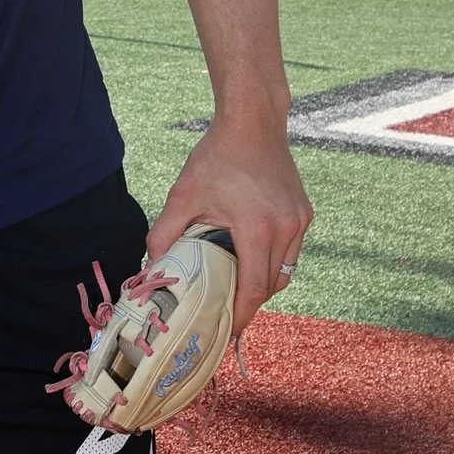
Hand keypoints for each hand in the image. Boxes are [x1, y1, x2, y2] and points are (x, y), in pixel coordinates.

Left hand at [146, 113, 309, 335]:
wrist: (253, 121)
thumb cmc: (216, 156)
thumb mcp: (183, 195)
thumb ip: (163, 235)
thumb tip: (149, 270)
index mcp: (257, 228)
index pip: (254, 289)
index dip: (241, 316)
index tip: (227, 332)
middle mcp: (286, 227)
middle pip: (272, 285)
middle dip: (250, 303)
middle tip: (226, 314)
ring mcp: (300, 220)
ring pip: (286, 271)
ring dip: (264, 284)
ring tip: (237, 289)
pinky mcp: (305, 213)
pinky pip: (291, 251)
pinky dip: (274, 262)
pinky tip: (252, 259)